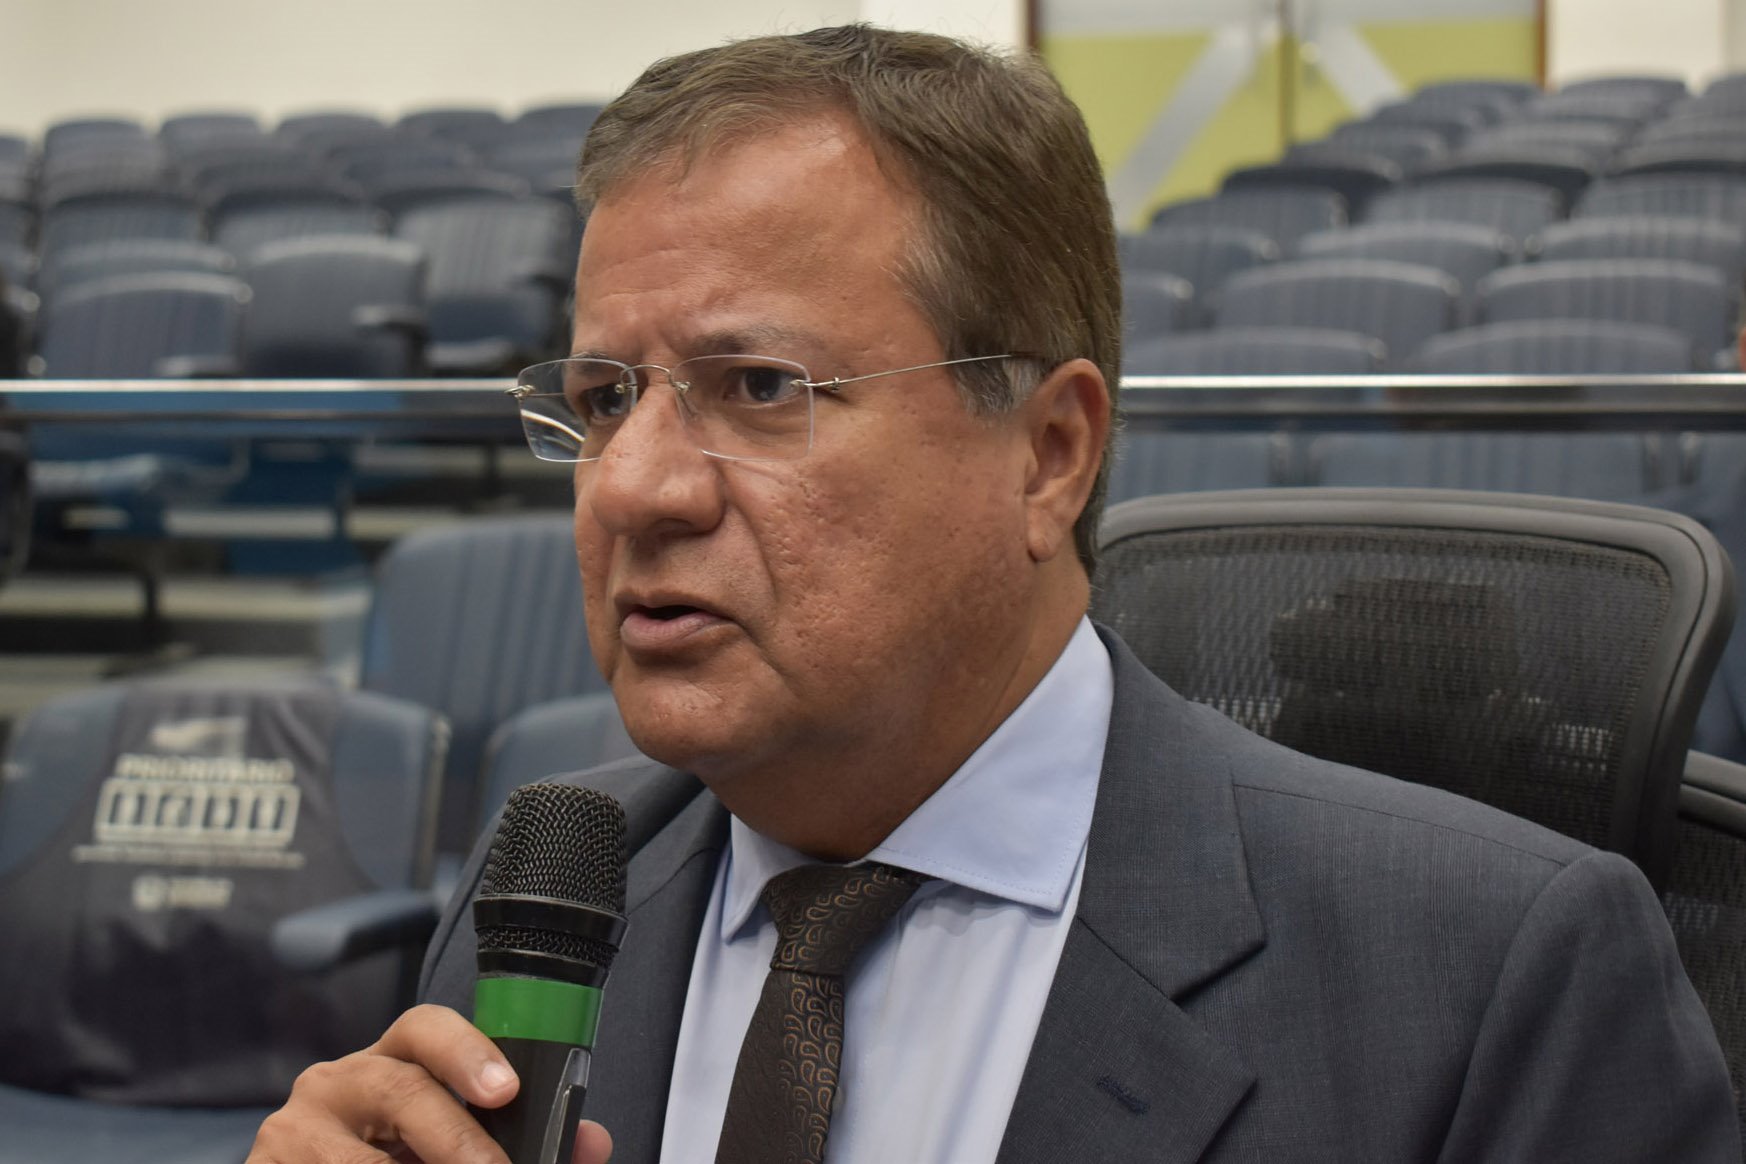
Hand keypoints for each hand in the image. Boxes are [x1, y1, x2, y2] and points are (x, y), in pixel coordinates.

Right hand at [247, 1003, 615, 1162]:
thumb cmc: (389, 1160)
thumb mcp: (449, 1148)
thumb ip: (517, 1139)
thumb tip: (591, 1143)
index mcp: (392, 1062)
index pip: (426, 1028)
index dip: (467, 1052)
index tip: (504, 1089)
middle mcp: (339, 1080)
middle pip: (404, 1090)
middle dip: (458, 1140)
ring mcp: (295, 1127)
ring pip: (366, 1156)